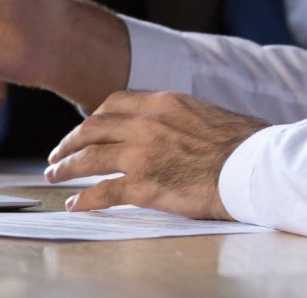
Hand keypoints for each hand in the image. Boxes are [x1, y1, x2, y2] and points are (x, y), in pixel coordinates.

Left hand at [45, 91, 267, 218]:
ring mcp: (141, 154)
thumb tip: (177, 125)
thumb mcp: (206, 113)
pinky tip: (74, 205)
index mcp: (162, 102)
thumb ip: (181, 116)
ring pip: (89, 158)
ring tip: (54, 176)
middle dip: (70, 142)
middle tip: (57, 154)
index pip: (114, 103)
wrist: (253, 166)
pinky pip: (102, 192)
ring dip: (66, 167)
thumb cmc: (243, 142)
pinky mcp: (144, 185)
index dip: (93, 118)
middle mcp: (145, 123)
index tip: (85, 128)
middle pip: (93, 128)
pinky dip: (84, 199)